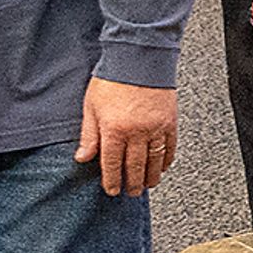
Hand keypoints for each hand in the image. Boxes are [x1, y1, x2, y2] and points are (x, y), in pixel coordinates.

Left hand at [78, 77, 176, 197]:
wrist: (139, 59)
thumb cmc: (113, 79)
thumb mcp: (91, 107)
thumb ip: (89, 135)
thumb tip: (82, 157)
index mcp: (114, 129)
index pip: (112, 163)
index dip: (112, 180)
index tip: (112, 190)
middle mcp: (137, 132)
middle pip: (135, 166)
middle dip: (132, 183)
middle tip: (131, 193)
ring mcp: (156, 128)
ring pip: (154, 161)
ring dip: (151, 176)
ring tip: (147, 185)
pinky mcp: (170, 122)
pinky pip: (170, 147)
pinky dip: (166, 160)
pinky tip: (163, 166)